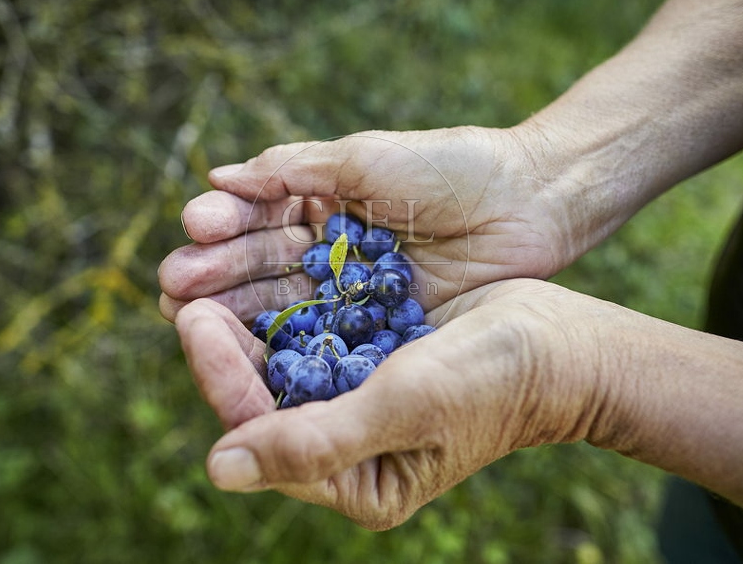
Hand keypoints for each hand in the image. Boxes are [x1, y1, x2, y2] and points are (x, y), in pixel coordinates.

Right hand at [158, 126, 597, 322]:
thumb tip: (218, 174)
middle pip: (262, 267)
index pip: (260, 217)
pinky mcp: (380, 329)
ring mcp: (352, 294)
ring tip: (188, 317)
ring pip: (284, 306)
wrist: (532, 201)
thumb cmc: (452, 168)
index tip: (194, 228)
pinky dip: (287, 347)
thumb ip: (295, 170)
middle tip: (173, 286)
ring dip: (237, 313)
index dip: (225, 224)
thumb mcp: (367, 157)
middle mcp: (330, 251)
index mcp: (323, 202)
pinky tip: (249, 354)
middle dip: (217, 274)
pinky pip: (326, 340)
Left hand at [176, 278, 615, 528]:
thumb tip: (218, 468)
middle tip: (183, 285)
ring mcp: (357, 397)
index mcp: (354, 479)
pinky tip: (260, 263)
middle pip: (262, 394)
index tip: (192, 320)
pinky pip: (312, 330)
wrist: (559, 345)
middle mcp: (347, 444)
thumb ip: (315, 442)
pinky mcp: (369, 356)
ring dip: (245, 314)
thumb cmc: (492, 382)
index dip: (221, 376)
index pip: (262, 430)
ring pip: (279, 358)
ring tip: (205, 269)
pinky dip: (286, 299)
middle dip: (222, 342)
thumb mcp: (406, 408)